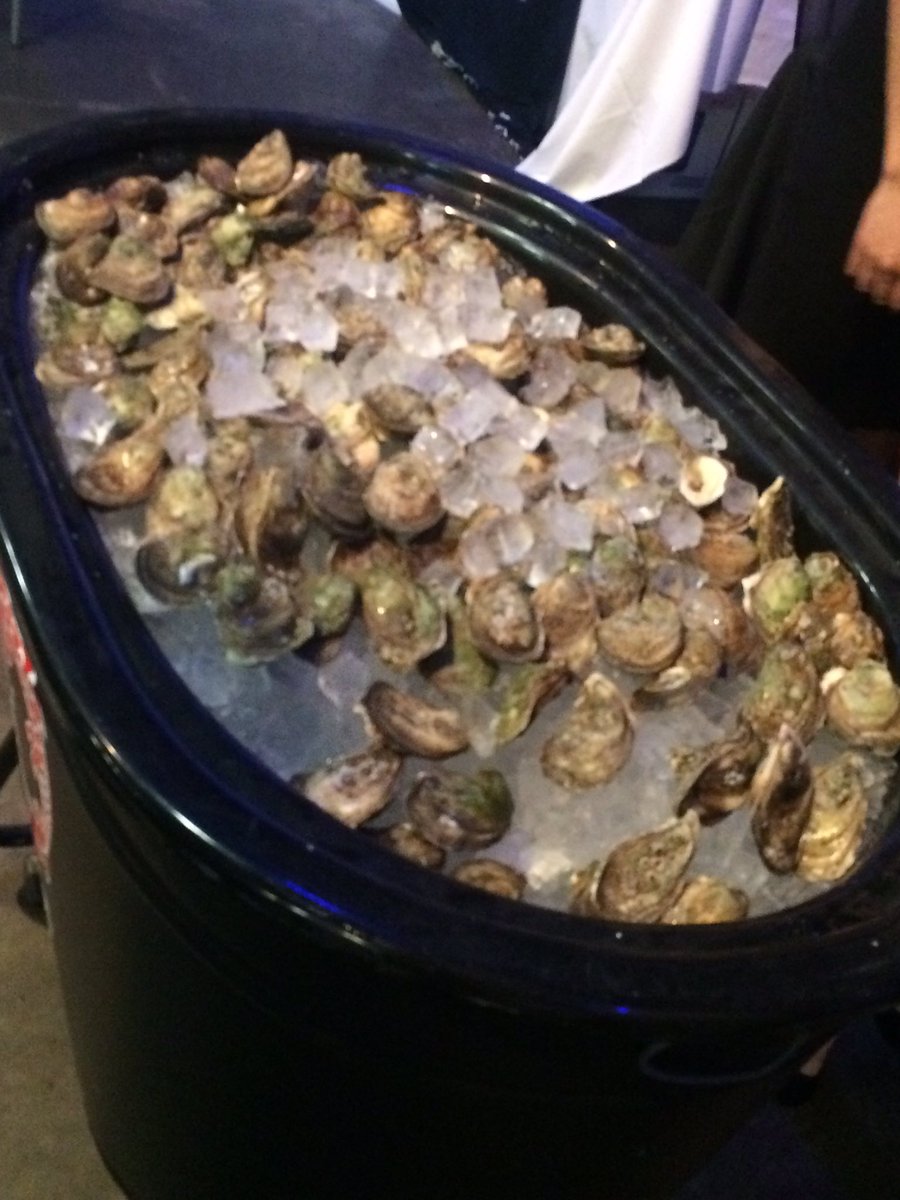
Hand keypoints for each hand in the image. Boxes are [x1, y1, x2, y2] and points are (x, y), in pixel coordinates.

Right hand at [844, 175, 899, 308]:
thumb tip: (899, 275)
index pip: (896, 298)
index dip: (896, 303)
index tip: (896, 303)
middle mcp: (884, 265)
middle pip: (879, 294)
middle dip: (884, 296)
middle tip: (887, 295)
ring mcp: (869, 253)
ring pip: (863, 283)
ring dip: (870, 285)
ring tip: (874, 283)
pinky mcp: (859, 242)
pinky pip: (852, 267)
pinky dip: (857, 272)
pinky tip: (862, 271)